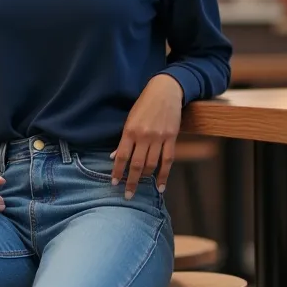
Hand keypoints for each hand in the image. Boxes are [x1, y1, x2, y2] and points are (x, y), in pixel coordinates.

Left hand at [111, 75, 182, 198]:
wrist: (165, 91)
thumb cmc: (144, 105)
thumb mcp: (130, 119)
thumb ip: (124, 140)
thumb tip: (114, 157)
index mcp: (130, 131)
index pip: (122, 156)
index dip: (117, 171)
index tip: (114, 183)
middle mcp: (144, 136)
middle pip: (137, 165)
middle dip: (131, 182)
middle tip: (128, 195)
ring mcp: (159, 138)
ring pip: (151, 164)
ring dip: (146, 179)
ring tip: (142, 188)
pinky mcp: (172, 138)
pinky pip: (168, 160)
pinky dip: (164, 175)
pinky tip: (160, 186)